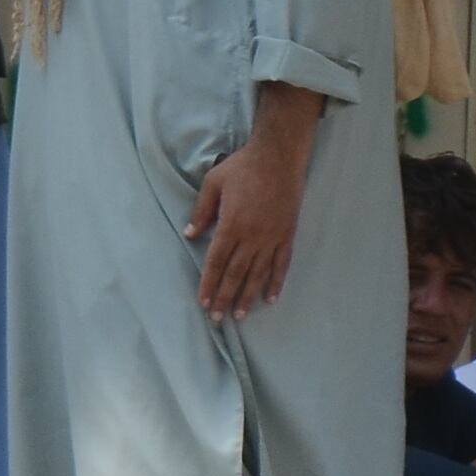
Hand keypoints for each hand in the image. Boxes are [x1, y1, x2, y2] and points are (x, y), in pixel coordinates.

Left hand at [184, 93, 317, 318]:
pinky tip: (271, 298)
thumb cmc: (242, 168)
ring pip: (258, 273)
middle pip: (236, 273)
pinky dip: (277, 282)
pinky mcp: (287, 234)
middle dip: (225, 297)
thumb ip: (201, 212)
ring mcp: (272, 236)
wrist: (278, 157)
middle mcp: (252, 235)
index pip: (216, 262)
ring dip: (248, 295)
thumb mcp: (213, 184)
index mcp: (231, 224)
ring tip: (240, 315)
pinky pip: (282, 263)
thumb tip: (188, 235)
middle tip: (217, 319)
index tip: (203, 302)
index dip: (209, 284)